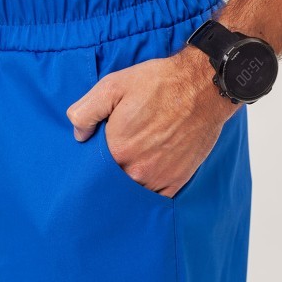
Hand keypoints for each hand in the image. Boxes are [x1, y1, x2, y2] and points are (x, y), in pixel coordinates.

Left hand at [66, 46, 239, 197]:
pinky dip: (149, 193)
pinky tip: (145, 181)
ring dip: (128, 184)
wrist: (203, 88)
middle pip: (112, 182)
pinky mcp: (177, 180)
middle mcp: (136, 169)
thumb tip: (78, 134)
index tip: (96, 153)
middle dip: (109, 174)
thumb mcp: (113, 86)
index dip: (92, 160)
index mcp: (117, 148)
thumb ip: (86, 111)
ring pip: (133, 192)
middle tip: (114, 159)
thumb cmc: (159, 83)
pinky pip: (157, 198)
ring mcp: (158, 177)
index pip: (93, 167)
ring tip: (129, 169)